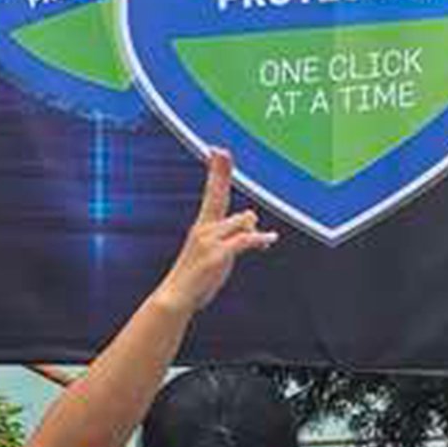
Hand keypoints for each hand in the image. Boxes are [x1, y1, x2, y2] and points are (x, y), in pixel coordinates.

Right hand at [152, 147, 276, 318]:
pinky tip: (270, 240)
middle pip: (217, 193)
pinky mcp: (218, 254)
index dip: (216, 172)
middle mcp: (204, 228)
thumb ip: (234, 234)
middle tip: (222, 150)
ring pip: (243, 221)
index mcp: (203, 226)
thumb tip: (254, 219)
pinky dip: (260, 239)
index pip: (211, 193)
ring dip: (255, 231)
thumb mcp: (217, 252)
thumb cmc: (197, 277)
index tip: (216, 151)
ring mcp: (209, 240)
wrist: (177, 296)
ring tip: (262, 243)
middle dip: (220, 171)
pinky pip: (246, 240)